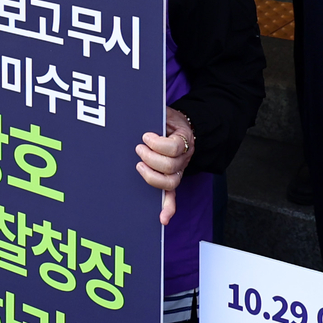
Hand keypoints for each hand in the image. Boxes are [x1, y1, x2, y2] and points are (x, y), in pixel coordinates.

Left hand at [136, 107, 194, 224]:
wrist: (182, 128)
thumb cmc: (168, 120)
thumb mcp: (165, 111)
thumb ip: (155, 111)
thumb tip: (139, 104)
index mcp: (184, 139)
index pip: (175, 147)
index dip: (159, 143)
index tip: (145, 136)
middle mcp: (184, 158)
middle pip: (171, 166)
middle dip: (151, 158)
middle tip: (139, 149)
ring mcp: (178, 171)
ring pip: (170, 182)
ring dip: (153, 177)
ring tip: (139, 166)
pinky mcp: (171, 180)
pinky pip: (172, 197)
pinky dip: (168, 208)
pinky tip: (162, 218)